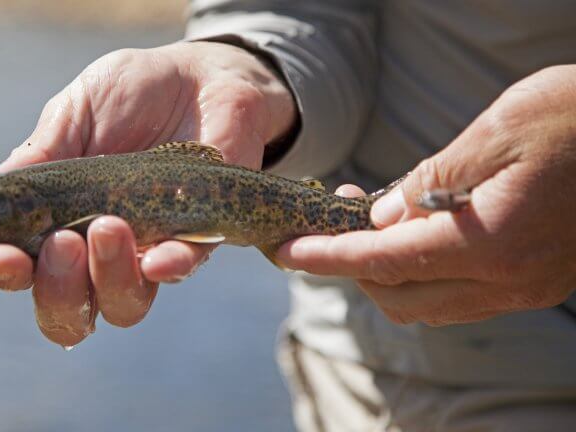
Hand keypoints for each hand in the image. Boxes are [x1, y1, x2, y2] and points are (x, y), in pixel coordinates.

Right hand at [0, 42, 295, 345]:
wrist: (203, 78)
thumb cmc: (131, 95)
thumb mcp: (75, 113)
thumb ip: (38, 156)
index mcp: (54, 222)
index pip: (23, 270)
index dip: (6, 273)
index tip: (0, 255)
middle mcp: (96, 252)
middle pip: (67, 310)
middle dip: (56, 288)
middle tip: (60, 241)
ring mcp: (146, 252)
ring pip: (122, 306)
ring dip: (108, 276)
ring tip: (108, 225)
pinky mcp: (195, 242)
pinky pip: (180, 272)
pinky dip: (167, 270)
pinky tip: (157, 257)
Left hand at [277, 65, 575, 325]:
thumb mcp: (496, 131)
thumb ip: (431, 180)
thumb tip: (381, 219)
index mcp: (493, 243)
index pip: (384, 263)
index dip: (327, 259)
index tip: (285, 252)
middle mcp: (507, 280)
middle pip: (398, 294)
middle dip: (350, 266)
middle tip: (327, 219)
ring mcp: (523, 288)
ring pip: (426, 303)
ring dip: (383, 272)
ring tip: (364, 222)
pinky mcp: (533, 283)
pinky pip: (457, 296)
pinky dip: (418, 273)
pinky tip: (409, 234)